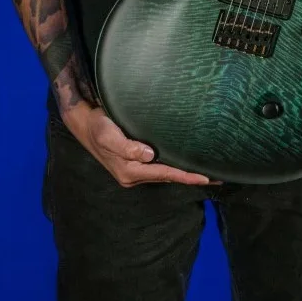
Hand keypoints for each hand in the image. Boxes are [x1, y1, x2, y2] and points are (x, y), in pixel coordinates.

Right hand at [62, 102, 215, 187]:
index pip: (164, 174)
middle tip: (217, 177)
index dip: (185, 176)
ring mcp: (134, 169)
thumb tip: (149, 155)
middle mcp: (133, 174)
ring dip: (184, 173)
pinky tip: (184, 164)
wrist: (84, 123)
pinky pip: (159, 167)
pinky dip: (174, 168)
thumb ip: (127, 146)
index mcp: (129, 171)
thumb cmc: (97, 126)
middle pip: (168, 177)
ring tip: (207, 173)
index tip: (205, 177)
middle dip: (190, 177)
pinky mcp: (135, 161)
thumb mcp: (108, 135)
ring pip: (165, 173)